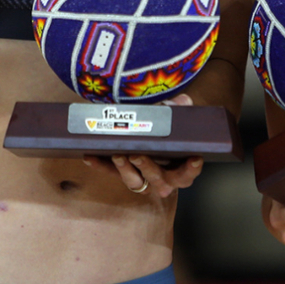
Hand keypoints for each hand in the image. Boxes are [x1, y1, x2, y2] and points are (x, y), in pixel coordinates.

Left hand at [81, 93, 202, 196]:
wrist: (150, 144)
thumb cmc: (167, 135)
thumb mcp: (176, 121)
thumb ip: (181, 110)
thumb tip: (183, 101)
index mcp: (180, 169)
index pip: (189, 173)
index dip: (191, 168)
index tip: (194, 158)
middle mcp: (162, 180)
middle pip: (159, 179)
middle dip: (148, 168)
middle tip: (138, 155)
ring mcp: (142, 181)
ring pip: (135, 182)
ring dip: (124, 170)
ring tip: (118, 155)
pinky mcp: (122, 175)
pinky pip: (110, 173)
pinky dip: (100, 165)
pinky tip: (90, 156)